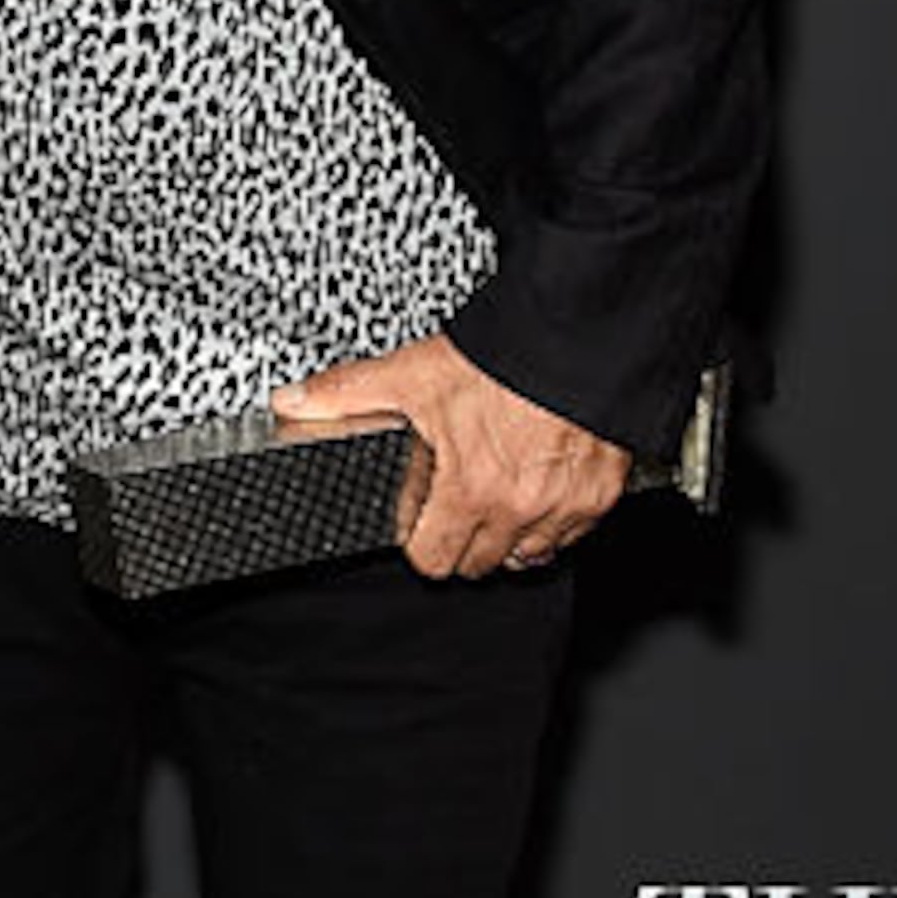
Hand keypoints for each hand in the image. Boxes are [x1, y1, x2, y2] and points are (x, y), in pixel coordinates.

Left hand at [272, 331, 624, 581]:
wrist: (577, 333)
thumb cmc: (504, 357)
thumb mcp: (412, 373)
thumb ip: (347, 393)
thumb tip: (294, 402)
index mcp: (471, 490)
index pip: (433, 560)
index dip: (417, 540)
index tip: (418, 519)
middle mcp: (521, 507)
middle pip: (479, 563)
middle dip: (459, 539)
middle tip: (452, 502)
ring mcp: (566, 504)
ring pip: (527, 555)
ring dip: (506, 535)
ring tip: (492, 494)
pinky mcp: (602, 494)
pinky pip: (571, 535)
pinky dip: (552, 521)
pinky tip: (534, 487)